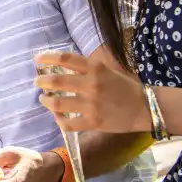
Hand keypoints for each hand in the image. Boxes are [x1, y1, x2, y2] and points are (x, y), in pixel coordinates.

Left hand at [34, 51, 149, 133]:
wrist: (144, 107)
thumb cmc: (124, 87)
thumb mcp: (107, 69)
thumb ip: (87, 68)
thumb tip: (62, 65)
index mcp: (95, 68)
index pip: (66, 58)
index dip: (48, 57)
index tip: (38, 59)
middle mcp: (91, 84)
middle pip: (56, 81)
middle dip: (42, 81)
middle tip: (38, 82)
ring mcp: (91, 104)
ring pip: (57, 104)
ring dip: (46, 101)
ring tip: (43, 99)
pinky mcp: (93, 122)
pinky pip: (68, 123)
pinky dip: (59, 120)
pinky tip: (57, 116)